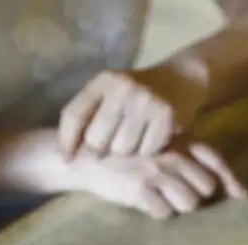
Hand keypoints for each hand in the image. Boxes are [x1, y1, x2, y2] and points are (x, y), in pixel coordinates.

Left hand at [59, 65, 207, 157]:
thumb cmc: (137, 94)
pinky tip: (151, 140)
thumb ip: (89, 114)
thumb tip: (67, 155)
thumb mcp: (110, 93)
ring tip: (133, 142)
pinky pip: (147, 150)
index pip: (73, 116)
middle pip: (96, 139)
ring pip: (121, 149)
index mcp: (103, 81)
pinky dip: (148, 151)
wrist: (181, 80)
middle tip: (110, 150)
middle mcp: (123, 87)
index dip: (66, 142)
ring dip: (126, 153)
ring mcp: (145, 100)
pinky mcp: (166, 115)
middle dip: (100, 151)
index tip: (67, 160)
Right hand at [70, 140, 246, 218]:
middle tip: (173, 190)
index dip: (230, 179)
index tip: (240, 195)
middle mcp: (170, 154)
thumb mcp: (163, 148)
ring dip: (176, 204)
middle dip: (193, 193)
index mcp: (177, 141)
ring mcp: (155, 172)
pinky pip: (163, 213)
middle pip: (204, 187)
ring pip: (188, 202)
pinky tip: (144, 201)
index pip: (214, 159)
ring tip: (158, 196)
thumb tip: (242, 193)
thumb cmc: (131, 154)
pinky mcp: (139, 189)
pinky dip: (157, 211)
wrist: (88, 156)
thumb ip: (196, 163)